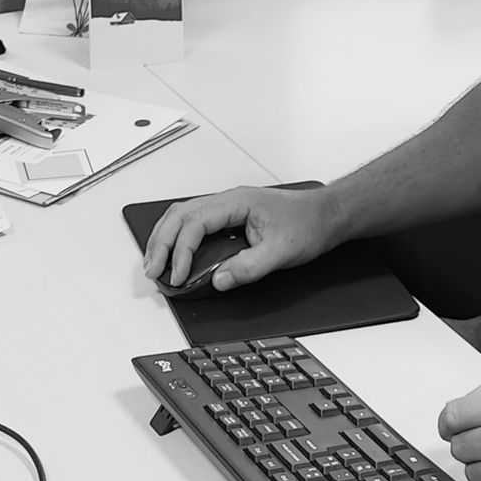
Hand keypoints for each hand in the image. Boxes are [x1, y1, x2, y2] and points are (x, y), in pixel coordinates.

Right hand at [141, 185, 338, 291]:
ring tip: (155, 264)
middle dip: (161, 243)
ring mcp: (227, 206)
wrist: (327, 214)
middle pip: (180, 215)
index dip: (181, 251)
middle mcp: (228, 200)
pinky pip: (194, 221)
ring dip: (165, 238)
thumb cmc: (308, 224)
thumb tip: (218, 280)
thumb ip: (249, 267)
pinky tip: (174, 253)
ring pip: (183, 215)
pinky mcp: (230, 216)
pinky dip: (177, 237)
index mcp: (237, 202)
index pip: (196, 223)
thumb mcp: (282, 252)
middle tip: (153, 271)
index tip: (178, 276)